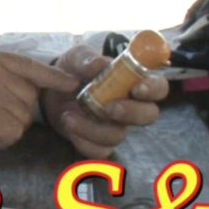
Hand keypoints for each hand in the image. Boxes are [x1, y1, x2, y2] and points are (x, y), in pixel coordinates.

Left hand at [41, 45, 168, 158]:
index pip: (158, 87)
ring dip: (93, 128)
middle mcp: (130, 106)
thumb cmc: (73, 70)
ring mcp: (116, 126)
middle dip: (131, 113)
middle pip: (149, 116)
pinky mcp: (99, 143)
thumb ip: (87, 59)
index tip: (137, 89)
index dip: (153, 89)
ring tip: (68, 116)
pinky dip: (82, 141)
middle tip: (108, 108)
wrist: (51, 90)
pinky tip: (68, 126)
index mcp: (132, 81)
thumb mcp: (76, 58)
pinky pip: (99, 151)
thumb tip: (99, 64)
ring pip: (118, 136)